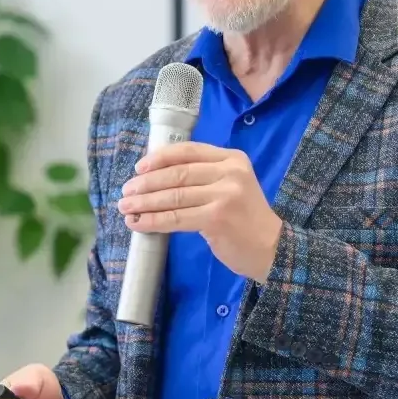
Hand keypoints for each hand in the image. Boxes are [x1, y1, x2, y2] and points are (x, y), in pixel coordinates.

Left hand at [117, 142, 282, 282]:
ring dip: (144, 203)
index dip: (160, 157)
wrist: (271, 248)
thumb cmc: (245, 218)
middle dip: (146, 183)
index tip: (139, 168)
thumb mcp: (232, 186)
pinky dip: (153, 221)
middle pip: (177, 174)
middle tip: (126, 192)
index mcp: (232, 159)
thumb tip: (156, 177)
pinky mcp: (216, 218)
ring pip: (173, 196)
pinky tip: (138, 223)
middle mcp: (229, 172)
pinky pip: (176, 218)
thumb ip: (204, 176)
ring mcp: (224, 195)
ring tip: (125, 207)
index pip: (188, 151)